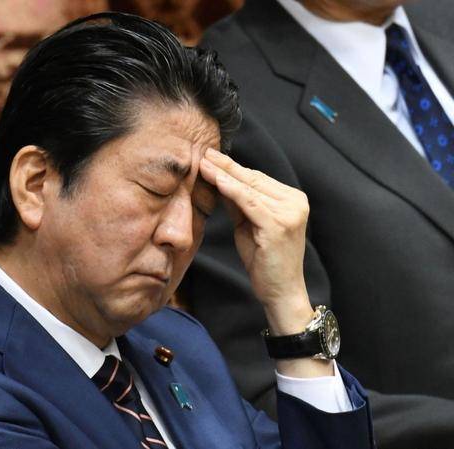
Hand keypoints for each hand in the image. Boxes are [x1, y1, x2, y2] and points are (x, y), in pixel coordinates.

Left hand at [199, 148, 312, 334]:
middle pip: (253, 179)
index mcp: (292, 199)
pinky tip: (216, 180)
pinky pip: (249, 202)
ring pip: (250, 188)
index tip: (212, 157)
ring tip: (204, 163)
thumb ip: (238, 203)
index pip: (257, 178)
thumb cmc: (264, 261)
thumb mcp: (248, 225)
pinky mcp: (279, 224)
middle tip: (204, 153)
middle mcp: (295, 202)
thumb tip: (219, 180)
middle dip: (226, 166)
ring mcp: (289, 212)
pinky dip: (231, 189)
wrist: (281, 291)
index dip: (233, 167)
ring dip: (224, 174)